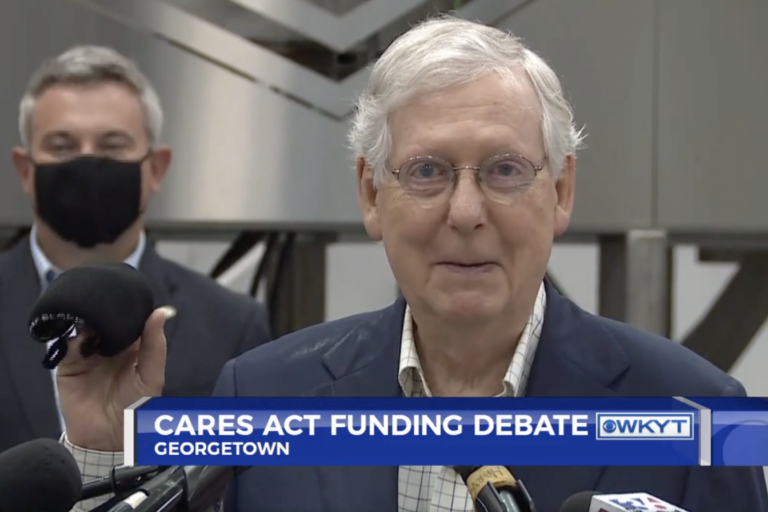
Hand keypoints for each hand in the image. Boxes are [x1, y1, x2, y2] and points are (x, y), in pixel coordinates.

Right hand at [57, 309, 167, 450]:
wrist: (105, 439)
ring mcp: (88, 353)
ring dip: (87, 320)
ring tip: (92, 313)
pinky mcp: (69, 364)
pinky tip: (79, 333)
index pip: (130, 319)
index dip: (130, 307)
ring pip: (85, 328)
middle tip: (106, 298)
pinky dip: (71, 338)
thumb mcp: (151, 376)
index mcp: (133, 346)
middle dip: (105, 310)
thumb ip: (155, 346)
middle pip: (106, 320)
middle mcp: (109, 346)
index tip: (128, 292)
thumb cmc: (135, 407)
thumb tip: (161, 311)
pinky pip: (66, 346)